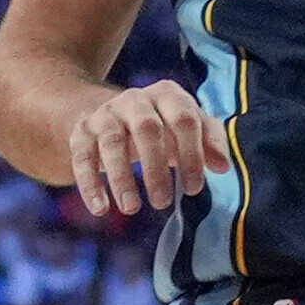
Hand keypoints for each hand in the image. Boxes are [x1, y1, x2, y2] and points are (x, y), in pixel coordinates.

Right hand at [60, 81, 225, 222]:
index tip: (194, 189)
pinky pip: (82, 157)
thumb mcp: (187, 127)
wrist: (110, 113)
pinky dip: (90, 184)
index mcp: (167, 95)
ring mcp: (106, 114)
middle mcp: (135, 99)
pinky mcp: (81, 131)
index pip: (184, 120)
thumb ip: (210, 142)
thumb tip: (223, 166)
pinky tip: (100, 209)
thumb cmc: (161, 125)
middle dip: (155, 168)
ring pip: (111, 143)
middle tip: (162, 202)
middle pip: (147, 128)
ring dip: (122, 178)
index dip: (191, 155)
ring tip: (132, 209)